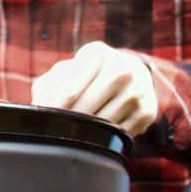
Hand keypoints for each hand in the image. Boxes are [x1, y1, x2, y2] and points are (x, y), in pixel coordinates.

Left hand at [31, 41, 157, 135]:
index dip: (54, 109)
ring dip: (87, 133)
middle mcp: (122, 65)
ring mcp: (139, 88)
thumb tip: (41, 109)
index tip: (45, 121)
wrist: (128, 77)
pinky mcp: (149, 110)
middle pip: (88, 105)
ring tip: (74, 135)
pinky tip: (98, 136)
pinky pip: (122, 133)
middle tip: (57, 133)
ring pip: (106, 122)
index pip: (70, 89)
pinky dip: (108, 139)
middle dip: (70, 122)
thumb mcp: (64, 73)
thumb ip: (48, 86)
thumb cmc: (83, 77)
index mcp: (96, 52)